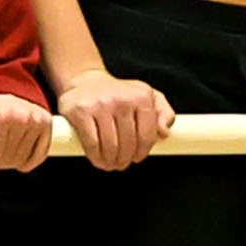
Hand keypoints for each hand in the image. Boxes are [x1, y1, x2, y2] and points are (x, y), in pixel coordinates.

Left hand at [0, 89, 55, 173]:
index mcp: (1, 116)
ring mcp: (37, 121)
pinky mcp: (46, 124)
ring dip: (8, 163)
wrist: (1, 84)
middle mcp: (23, 118)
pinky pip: (40, 155)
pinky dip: (28, 162)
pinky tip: (17, 160)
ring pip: (22, 160)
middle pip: (7, 159)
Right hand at [58, 69, 174, 169]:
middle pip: (128, 142)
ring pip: (110, 145)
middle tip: (122, 164)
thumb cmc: (120, 94)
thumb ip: (163, 112)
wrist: (86, 81)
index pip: (147, 133)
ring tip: (111, 164)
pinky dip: (96, 156)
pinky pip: (92, 142)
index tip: (137, 158)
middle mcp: (122, 99)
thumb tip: (165, 133)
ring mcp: (100, 105)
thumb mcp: (147, 96)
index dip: (143, 151)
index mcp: (141, 96)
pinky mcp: (81, 112)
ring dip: (111, 161)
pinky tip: (98, 160)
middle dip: (126, 159)